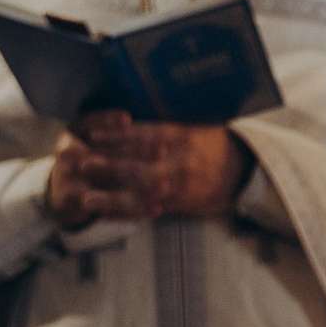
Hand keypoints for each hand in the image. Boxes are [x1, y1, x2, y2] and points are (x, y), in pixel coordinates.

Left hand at [45, 111, 249, 226]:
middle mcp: (182, 162)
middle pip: (142, 166)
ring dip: (112, 198)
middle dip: (110, 167)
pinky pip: (148, 210)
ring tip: (86, 198)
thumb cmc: (215, 143)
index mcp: (185, 137)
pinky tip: (105, 214)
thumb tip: (133, 111)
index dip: (118, 136)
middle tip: (83, 164)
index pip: (147, 135)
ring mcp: (180, 186)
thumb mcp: (196, 124)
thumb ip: (166, 122)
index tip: (93, 135)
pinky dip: (125, 214)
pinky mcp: (178, 204)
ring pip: (142, 194)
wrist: (242, 172)